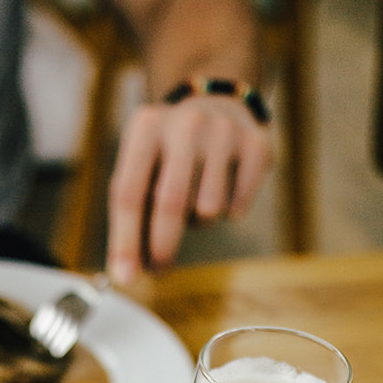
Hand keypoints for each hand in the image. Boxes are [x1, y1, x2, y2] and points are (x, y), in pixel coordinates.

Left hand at [106, 93, 272, 284]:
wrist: (219, 105)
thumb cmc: (170, 152)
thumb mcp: (142, 166)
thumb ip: (132, 216)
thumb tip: (126, 272)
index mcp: (146, 127)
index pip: (129, 192)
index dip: (125, 240)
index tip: (126, 276)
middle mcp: (185, 123)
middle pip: (170, 203)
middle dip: (162, 246)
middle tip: (158, 270)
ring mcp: (224, 131)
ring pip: (207, 209)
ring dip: (198, 220)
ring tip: (196, 198)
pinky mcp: (256, 145)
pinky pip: (237, 207)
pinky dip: (228, 212)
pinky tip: (224, 187)